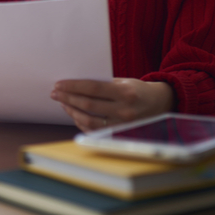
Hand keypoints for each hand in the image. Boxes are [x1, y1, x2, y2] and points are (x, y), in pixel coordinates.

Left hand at [51, 78, 174, 131]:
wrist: (160, 104)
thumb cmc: (137, 89)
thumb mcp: (124, 81)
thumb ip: (103, 84)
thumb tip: (75, 86)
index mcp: (124, 92)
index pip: (92, 88)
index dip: (73, 86)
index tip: (59, 84)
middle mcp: (124, 109)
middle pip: (88, 104)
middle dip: (68, 98)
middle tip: (55, 93)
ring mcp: (122, 124)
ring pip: (89, 120)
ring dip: (72, 111)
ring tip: (63, 103)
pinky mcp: (119, 133)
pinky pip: (95, 131)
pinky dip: (81, 123)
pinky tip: (74, 114)